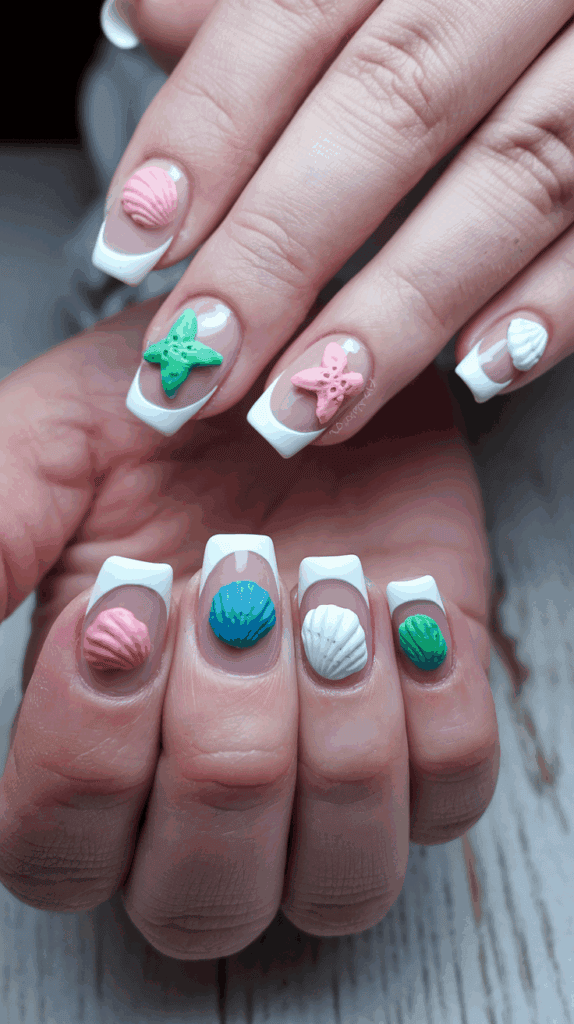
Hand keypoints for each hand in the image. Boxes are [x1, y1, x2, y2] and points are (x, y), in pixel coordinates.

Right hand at [0, 300, 497, 955]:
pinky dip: (434, 706)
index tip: (125, 613)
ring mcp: (328, 773)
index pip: (57, 854)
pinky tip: (401, 602)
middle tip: (236, 592)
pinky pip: (452, 796)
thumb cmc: (173, 415)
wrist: (310, 364)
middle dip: (224, 749)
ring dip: (337, 737)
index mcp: (98, 734)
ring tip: (327, 588)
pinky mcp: (429, 730)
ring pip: (340, 881)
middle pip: (201, 903)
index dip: (85, 756)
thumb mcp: (55, 447)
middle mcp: (207, 785)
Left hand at [94, 0, 573, 450]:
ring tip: (304, 407)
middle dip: (280, 250)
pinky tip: (479, 371)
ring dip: (397, 311)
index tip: (135, 243)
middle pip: (388, 109)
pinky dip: (553, 302)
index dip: (207, 130)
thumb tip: (147, 22)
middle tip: (201, 364)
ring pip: (507, 179)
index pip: (295, 16)